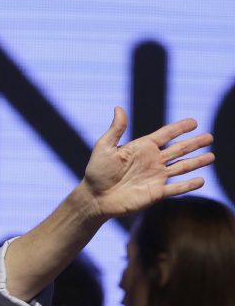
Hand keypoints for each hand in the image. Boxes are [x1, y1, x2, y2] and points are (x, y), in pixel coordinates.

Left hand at [80, 107, 213, 218]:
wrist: (94, 197)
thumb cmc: (97, 172)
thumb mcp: (104, 147)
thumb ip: (116, 130)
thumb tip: (118, 108)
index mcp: (142, 148)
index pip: (166, 135)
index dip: (180, 128)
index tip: (194, 122)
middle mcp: (152, 161)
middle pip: (179, 149)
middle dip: (195, 143)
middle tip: (210, 137)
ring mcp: (156, 177)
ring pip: (182, 167)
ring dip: (197, 162)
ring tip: (211, 156)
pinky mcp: (156, 193)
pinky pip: (176, 188)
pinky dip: (189, 185)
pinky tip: (201, 180)